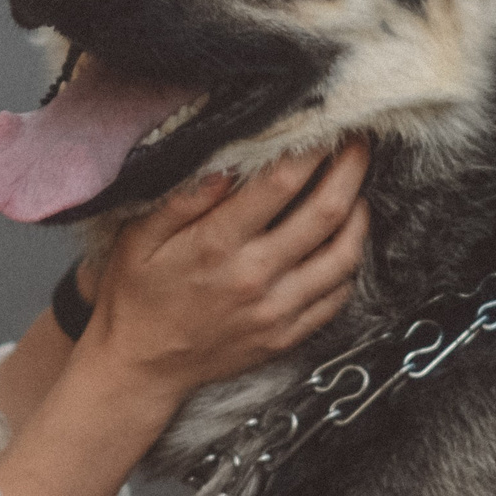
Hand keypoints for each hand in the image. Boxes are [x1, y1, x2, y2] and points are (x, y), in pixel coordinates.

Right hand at [82, 144, 369, 402]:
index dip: (312, 150)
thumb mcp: (138, 239)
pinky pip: (336, 297)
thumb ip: (181, 200)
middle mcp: (255, 277)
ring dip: (360, 216)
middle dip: (350, 170)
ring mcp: (276, 311)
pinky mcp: (287, 336)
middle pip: (326, 213)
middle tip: (359, 144)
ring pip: (343, 256)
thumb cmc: (135, 297)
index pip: (281, 184)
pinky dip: (348, 265)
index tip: (325, 126)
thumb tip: (224, 165)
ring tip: (357, 190)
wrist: (140, 369)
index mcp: (217, 245)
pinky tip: (342, 243)